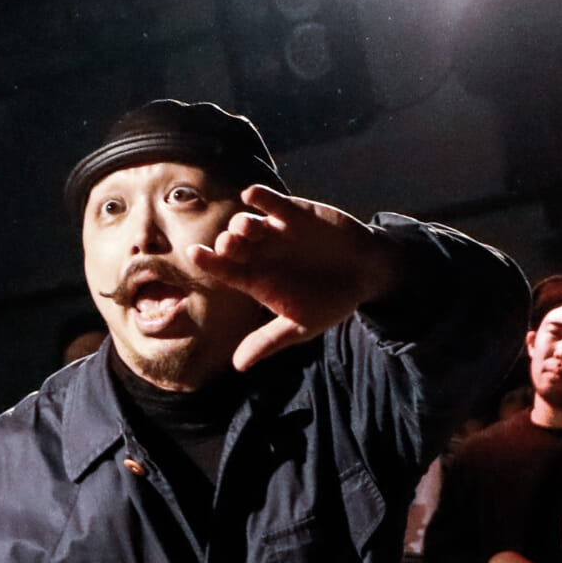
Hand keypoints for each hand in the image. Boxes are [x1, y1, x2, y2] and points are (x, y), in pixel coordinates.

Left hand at [180, 184, 400, 370]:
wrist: (365, 273)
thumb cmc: (330, 301)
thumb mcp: (302, 326)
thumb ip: (269, 340)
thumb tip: (238, 366)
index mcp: (255, 280)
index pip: (225, 271)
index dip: (209, 262)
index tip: (196, 254)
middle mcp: (259, 254)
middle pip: (232, 245)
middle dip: (227, 244)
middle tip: (228, 246)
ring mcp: (274, 232)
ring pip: (247, 223)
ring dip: (242, 224)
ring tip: (245, 229)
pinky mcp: (294, 213)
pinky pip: (272, 203)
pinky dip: (260, 198)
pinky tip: (251, 196)